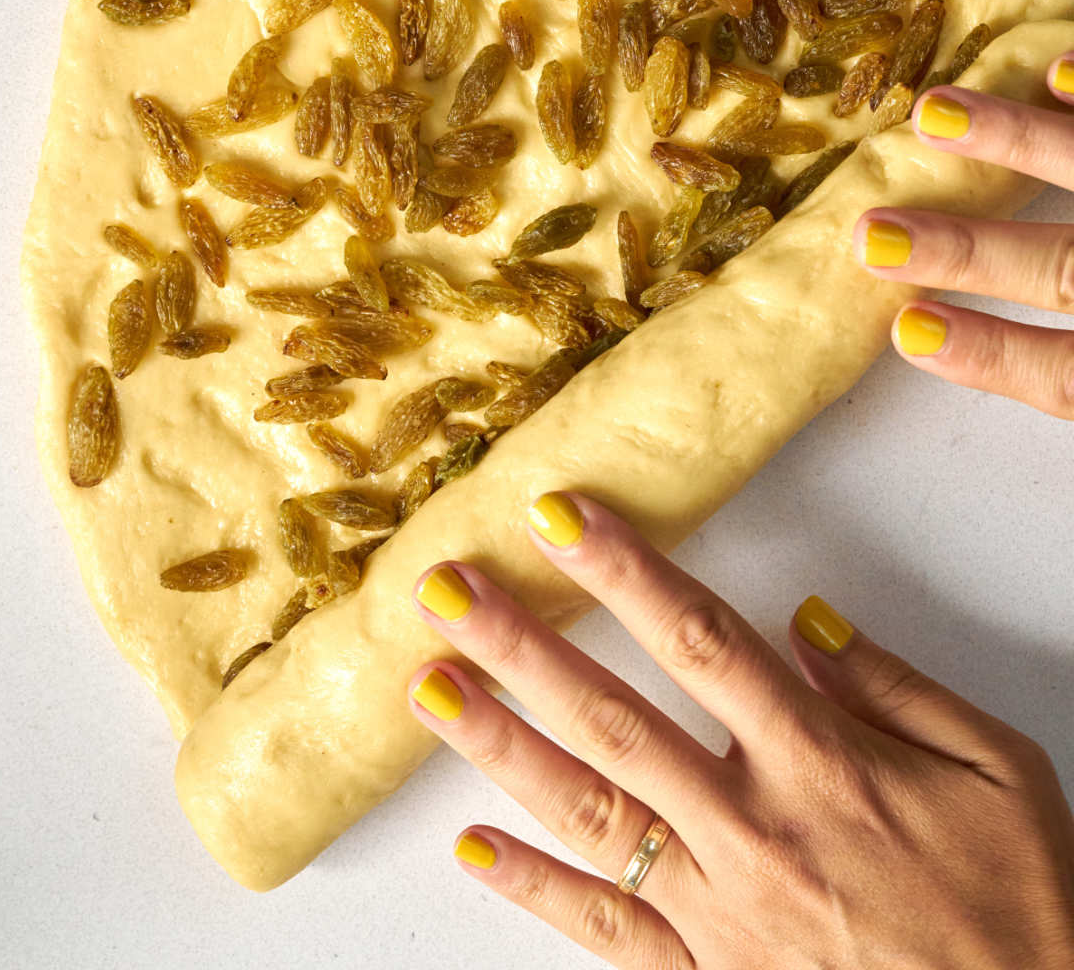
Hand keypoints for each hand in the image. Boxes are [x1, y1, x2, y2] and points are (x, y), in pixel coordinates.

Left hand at [408, 496, 1073, 967]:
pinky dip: (536, 890)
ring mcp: (723, 911)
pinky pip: (609, 934)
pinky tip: (473, 848)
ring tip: (427, 691)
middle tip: (444, 590)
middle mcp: (754, 829)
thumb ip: (896, 688)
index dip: (623, 569)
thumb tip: (806, 622)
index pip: (701, 639)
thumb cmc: (1025, 908)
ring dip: (501, 747)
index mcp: (822, 764)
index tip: (556, 514)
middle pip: (615, 717)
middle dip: (521, 647)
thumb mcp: (1000, 771)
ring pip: (590, 814)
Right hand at [855, 54, 1073, 417]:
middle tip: (870, 235)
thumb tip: (950, 346)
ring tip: (933, 113)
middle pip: (1059, 269)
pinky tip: (1056, 70)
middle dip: (962, 252)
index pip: (1063, 376)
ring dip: (1013, 140)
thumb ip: (1071, 374)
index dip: (990, 355)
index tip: (908, 334)